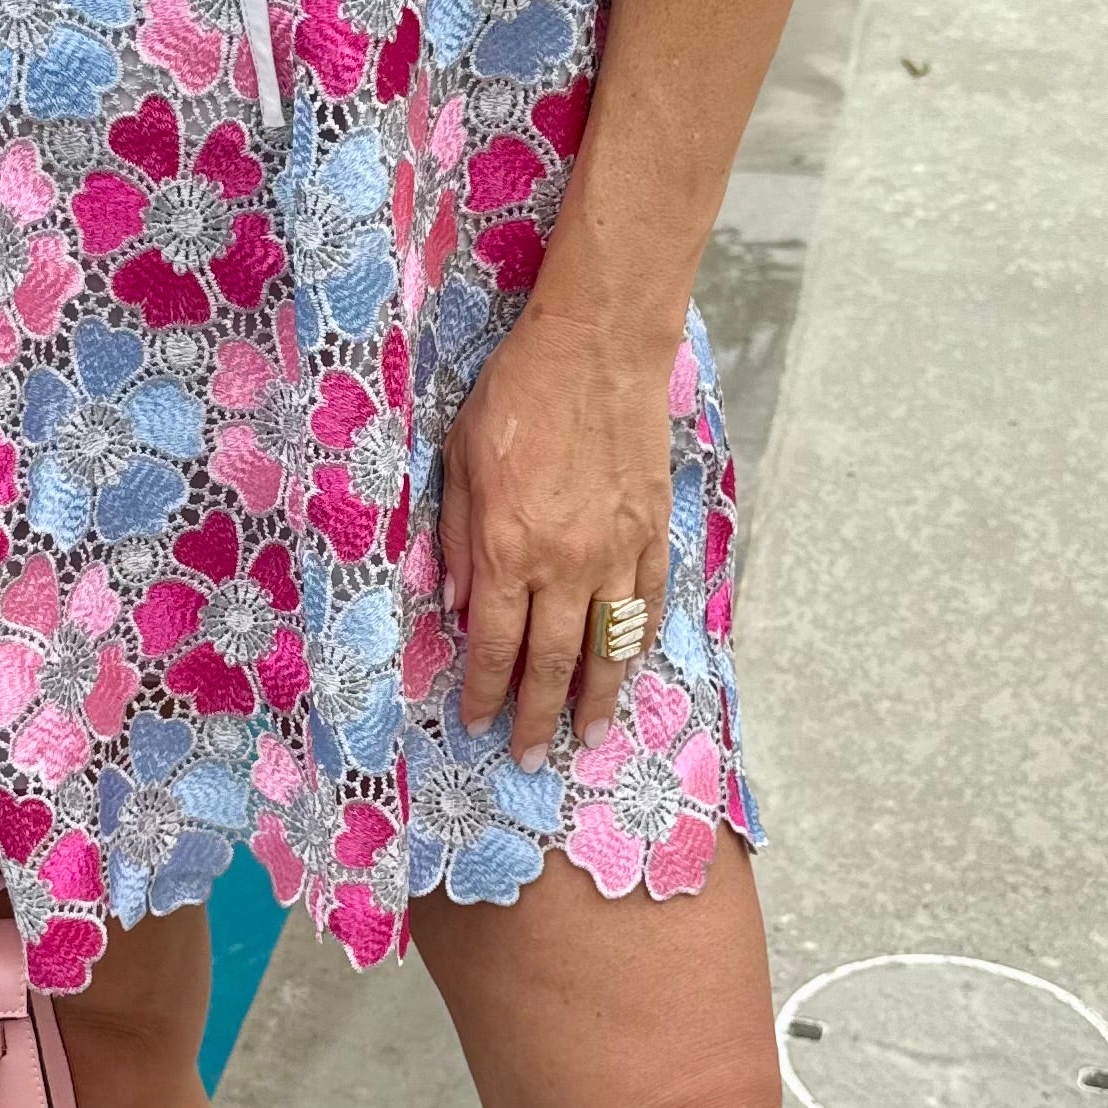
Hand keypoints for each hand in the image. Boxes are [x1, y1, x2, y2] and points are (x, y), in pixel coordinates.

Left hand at [438, 301, 674, 766]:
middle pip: (551, 662)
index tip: (477, 723)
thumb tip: (455, 605)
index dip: (484, 691)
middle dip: (535, 717)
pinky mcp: (653, 532)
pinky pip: (647, 603)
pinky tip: (627, 664)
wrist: (596, 349)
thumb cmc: (516, 396)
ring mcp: (616, 551)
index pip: (493, 644)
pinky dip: (637, 641)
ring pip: (608, 646)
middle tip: (528, 758)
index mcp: (507, 549)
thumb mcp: (459, 461)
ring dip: (597, 699)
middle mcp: (564, 564)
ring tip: (588, 737)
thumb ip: (456, 538)